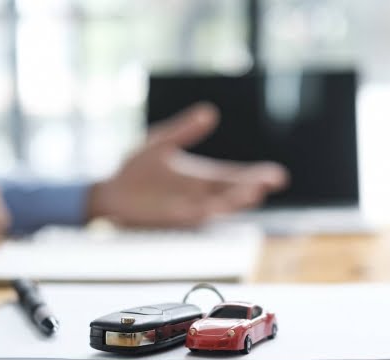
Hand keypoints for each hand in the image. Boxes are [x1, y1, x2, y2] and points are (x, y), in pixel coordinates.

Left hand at [88, 102, 288, 226]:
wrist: (111, 190)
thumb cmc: (136, 167)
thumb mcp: (162, 141)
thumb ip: (185, 129)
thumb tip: (210, 112)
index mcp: (202, 175)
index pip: (234, 175)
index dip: (256, 174)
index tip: (277, 174)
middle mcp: (200, 192)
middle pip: (233, 190)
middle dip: (254, 185)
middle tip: (275, 180)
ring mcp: (189, 206)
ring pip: (220, 204)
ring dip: (237, 199)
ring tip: (255, 191)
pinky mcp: (173, 216)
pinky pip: (196, 214)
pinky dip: (210, 210)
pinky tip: (222, 204)